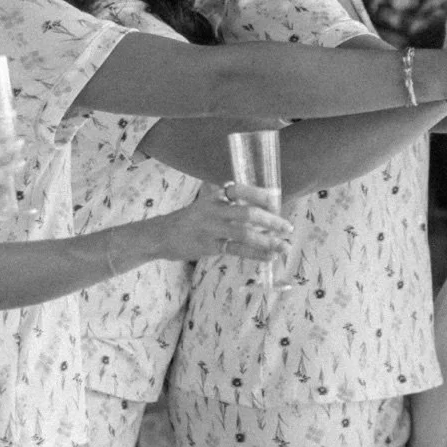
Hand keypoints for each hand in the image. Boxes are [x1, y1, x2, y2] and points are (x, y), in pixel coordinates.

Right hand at [141, 184, 294, 262]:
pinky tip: (269, 256)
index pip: (239, 190)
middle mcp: (213, 210)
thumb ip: (226, 204)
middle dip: (271, 220)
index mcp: (213, 196)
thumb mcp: (204, 205)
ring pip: (244, 234)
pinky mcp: (208, 246)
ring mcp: (210, 229)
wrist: (158, 235)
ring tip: (284, 246)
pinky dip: (255, 254)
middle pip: (247, 213)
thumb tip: (259, 209)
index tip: (276, 202)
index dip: (259, 195)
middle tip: (287, 227)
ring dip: (268, 240)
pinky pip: (236, 250)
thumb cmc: (186, 221)